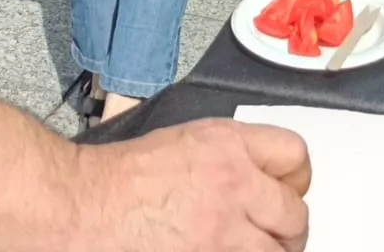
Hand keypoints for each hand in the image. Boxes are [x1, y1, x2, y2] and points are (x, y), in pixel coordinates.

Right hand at [74, 119, 310, 250]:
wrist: (87, 205)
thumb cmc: (124, 175)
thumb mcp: (188, 141)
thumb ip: (232, 156)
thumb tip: (260, 177)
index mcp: (229, 145)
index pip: (296, 156)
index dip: (295, 179)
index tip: (287, 191)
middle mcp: (234, 185)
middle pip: (296, 215)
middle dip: (289, 229)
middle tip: (278, 236)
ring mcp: (223, 231)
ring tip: (256, 250)